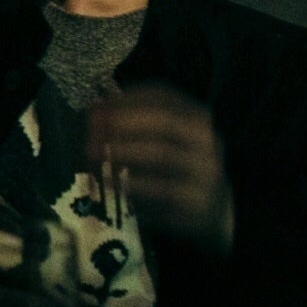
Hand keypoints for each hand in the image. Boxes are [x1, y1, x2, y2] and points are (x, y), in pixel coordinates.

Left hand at [86, 83, 233, 254]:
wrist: (216, 209)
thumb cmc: (179, 163)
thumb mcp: (168, 137)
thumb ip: (136, 119)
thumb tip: (95, 107)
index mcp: (198, 118)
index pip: (164, 97)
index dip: (126, 100)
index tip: (95, 107)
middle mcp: (207, 143)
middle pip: (165, 124)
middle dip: (123, 123)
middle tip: (91, 131)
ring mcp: (205, 175)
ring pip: (162, 157)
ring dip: (121, 153)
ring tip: (91, 155)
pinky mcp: (196, 206)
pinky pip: (159, 193)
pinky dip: (130, 185)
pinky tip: (108, 182)